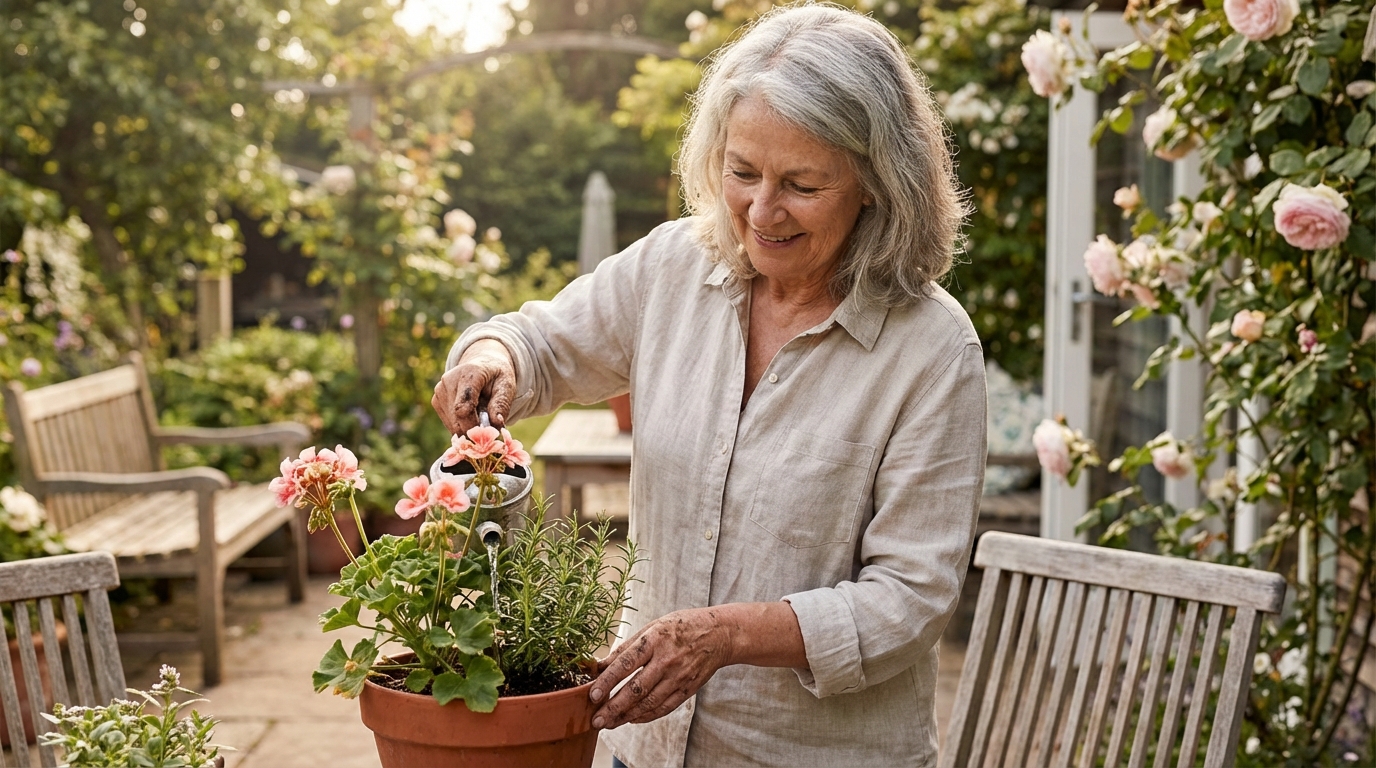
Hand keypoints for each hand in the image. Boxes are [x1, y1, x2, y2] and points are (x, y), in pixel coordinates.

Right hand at [431, 339, 515, 434]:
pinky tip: (471, 414)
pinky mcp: (436, 401)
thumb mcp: (506, 386)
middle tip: (489, 428)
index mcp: (469, 373)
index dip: (475, 424)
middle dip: (474, 429)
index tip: (489, 430)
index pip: (463, 407)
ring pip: (453, 425)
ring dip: (469, 428)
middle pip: (457, 419)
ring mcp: (439, 391)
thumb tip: (497, 424)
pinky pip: (449, 424)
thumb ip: (501, 404)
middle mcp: (449, 380)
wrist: (483, 366)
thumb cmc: (496, 377)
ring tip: (480, 415)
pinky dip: (462, 426)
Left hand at [589, 608, 733, 729]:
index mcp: (654, 640)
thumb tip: (600, 665)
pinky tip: (632, 720)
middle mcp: (666, 660)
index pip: (626, 663)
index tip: (592, 695)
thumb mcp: (652, 627)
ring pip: (649, 702)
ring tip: (609, 723)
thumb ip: (626, 648)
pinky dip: (646, 716)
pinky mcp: (687, 689)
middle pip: (636, 689)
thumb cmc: (681, 626)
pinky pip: (664, 707)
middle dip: (614, 707)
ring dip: (626, 716)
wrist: (719, 634)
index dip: (608, 681)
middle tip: (596, 719)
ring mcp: (678, 677)